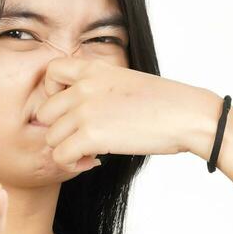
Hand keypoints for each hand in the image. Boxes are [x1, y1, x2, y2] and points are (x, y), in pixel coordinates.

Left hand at [30, 58, 219, 168]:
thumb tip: (80, 110)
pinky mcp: (90, 135)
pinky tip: (94, 162)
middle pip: (44, 113)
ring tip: (90, 152)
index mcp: (93, 68)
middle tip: (82, 139)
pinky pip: (60, 156)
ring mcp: (84, 110)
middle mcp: (83, 86)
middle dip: (59, 129)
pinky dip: (72, 165)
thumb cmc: (164, 103)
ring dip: (67, 149)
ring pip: (50, 137)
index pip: (50, 73)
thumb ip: (98, 88)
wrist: (188, 115)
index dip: (52, 94)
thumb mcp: (125, 81)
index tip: (71, 110)